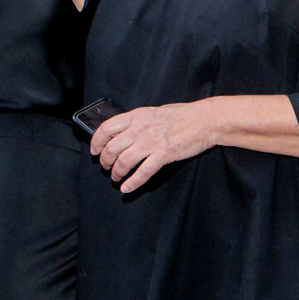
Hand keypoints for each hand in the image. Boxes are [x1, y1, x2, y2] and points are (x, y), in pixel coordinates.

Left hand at [91, 102, 211, 192]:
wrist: (204, 120)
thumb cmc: (182, 115)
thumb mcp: (154, 112)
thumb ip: (138, 121)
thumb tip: (124, 131)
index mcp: (137, 116)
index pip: (107, 128)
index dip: (96, 142)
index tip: (94, 150)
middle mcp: (140, 129)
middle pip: (112, 148)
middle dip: (105, 161)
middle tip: (106, 167)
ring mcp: (151, 142)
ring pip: (124, 162)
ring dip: (116, 173)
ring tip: (116, 177)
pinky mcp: (163, 155)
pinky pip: (143, 172)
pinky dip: (132, 183)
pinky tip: (127, 188)